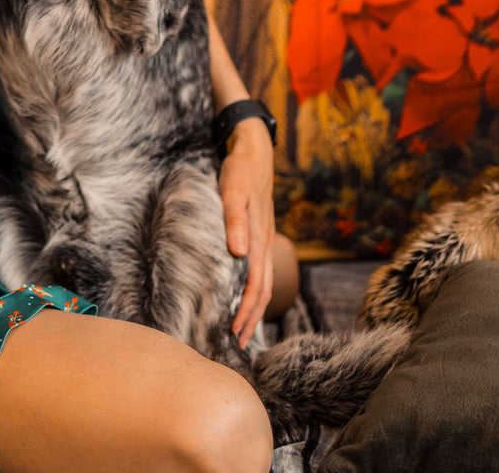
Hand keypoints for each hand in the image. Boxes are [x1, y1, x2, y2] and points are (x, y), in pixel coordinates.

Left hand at [219, 117, 274, 347]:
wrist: (254, 154)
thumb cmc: (239, 172)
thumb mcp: (233, 190)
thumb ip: (234, 219)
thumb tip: (238, 252)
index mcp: (258, 238)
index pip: (256, 284)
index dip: (247, 310)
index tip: (235, 332)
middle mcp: (265, 244)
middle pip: (263, 290)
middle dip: (252, 318)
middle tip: (238, 343)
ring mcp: (265, 241)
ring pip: (265, 283)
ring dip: (255, 308)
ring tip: (243, 329)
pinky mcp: (261, 236)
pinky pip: (261, 271)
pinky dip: (255, 290)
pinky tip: (247, 296)